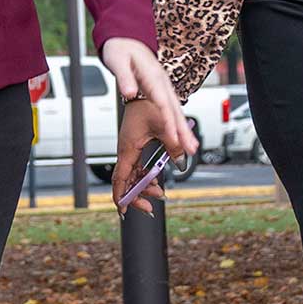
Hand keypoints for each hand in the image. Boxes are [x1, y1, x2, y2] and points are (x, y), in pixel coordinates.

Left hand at [98, 38, 198, 158]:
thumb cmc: (121, 49)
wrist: (126, 39)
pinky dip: (178, 122)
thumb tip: (129, 93)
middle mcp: (162, 82)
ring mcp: (164, 86)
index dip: (169, 122)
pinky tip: (181, 133)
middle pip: (175, 110)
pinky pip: (172, 108)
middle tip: (192, 148)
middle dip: (184, 130)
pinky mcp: (161, 89)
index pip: (163, 103)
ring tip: (191, 146)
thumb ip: (124, 78)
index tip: (174, 138)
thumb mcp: (118, 61)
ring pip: (176, 110)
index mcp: (152, 76)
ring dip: (184, 129)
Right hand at [110, 96, 182, 215]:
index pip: (120, 179)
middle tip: (150, 206)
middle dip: (137, 195)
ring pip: (133, 176)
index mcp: (128, 149)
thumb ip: (174, 147)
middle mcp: (126, 152)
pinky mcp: (135, 148)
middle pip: (126, 181)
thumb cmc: (148, 106)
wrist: (144, 93)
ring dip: (144, 186)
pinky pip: (137, 167)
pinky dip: (145, 176)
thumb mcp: (165, 127)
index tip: (124, 210)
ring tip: (160, 192)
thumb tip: (182, 162)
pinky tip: (156, 180)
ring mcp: (130, 151)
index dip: (121, 196)